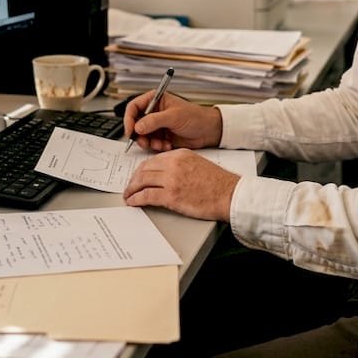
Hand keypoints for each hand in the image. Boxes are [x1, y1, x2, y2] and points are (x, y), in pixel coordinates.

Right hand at [122, 91, 222, 151]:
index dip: (129, 119)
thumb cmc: (195, 117)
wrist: (208, 131)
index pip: (134, 107)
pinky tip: (167, 145)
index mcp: (155, 100)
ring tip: (161, 144)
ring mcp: (156, 125)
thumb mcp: (174, 116)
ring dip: (150, 143)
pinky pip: (151, 144)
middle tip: (145, 142)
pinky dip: (157, 147)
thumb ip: (154, 121)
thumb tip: (137, 126)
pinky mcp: (160, 136)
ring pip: (142, 136)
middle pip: (135, 124)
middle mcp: (153, 112)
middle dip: (139, 135)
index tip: (131, 131)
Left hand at [123, 149, 237, 220]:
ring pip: (142, 182)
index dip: (142, 170)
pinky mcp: (171, 196)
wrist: (229, 194)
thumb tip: (166, 174)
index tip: (138, 176)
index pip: (153, 160)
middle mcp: (173, 164)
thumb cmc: (218, 183)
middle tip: (130, 186)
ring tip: (129, 196)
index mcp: (180, 155)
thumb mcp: (198, 164)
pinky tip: (134, 202)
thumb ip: (180, 166)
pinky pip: (146, 195)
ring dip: (132, 189)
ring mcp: (171, 180)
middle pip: (144, 170)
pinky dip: (137, 199)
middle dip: (134, 179)